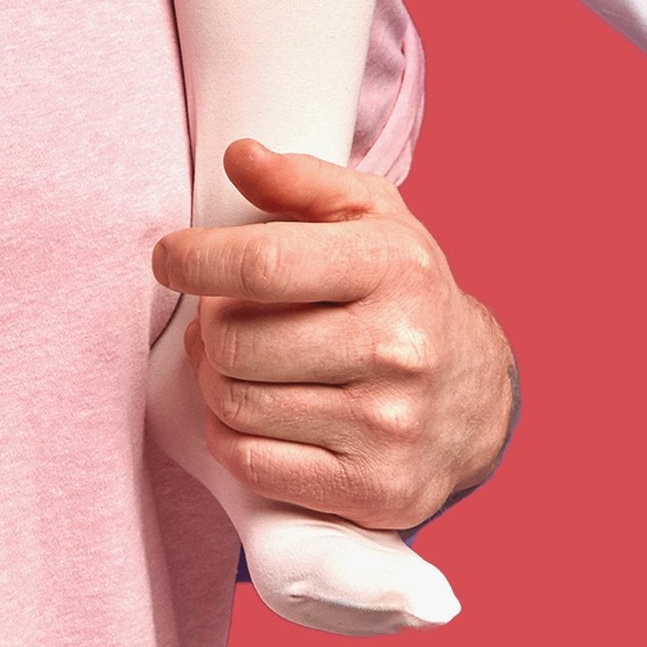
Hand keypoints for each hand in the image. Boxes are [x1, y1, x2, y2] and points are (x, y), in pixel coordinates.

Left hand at [152, 141, 516, 534]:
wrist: (477, 399)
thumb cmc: (406, 295)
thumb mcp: (373, 218)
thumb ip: (302, 180)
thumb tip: (239, 156)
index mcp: (393, 267)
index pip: (263, 264)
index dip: (195, 260)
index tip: (170, 258)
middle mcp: (397, 349)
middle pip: (235, 341)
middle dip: (207, 326)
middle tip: (219, 318)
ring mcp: (386, 427)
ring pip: (235, 404)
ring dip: (214, 380)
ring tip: (236, 361)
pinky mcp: (371, 489)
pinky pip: (251, 463)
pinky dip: (229, 435)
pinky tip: (251, 411)